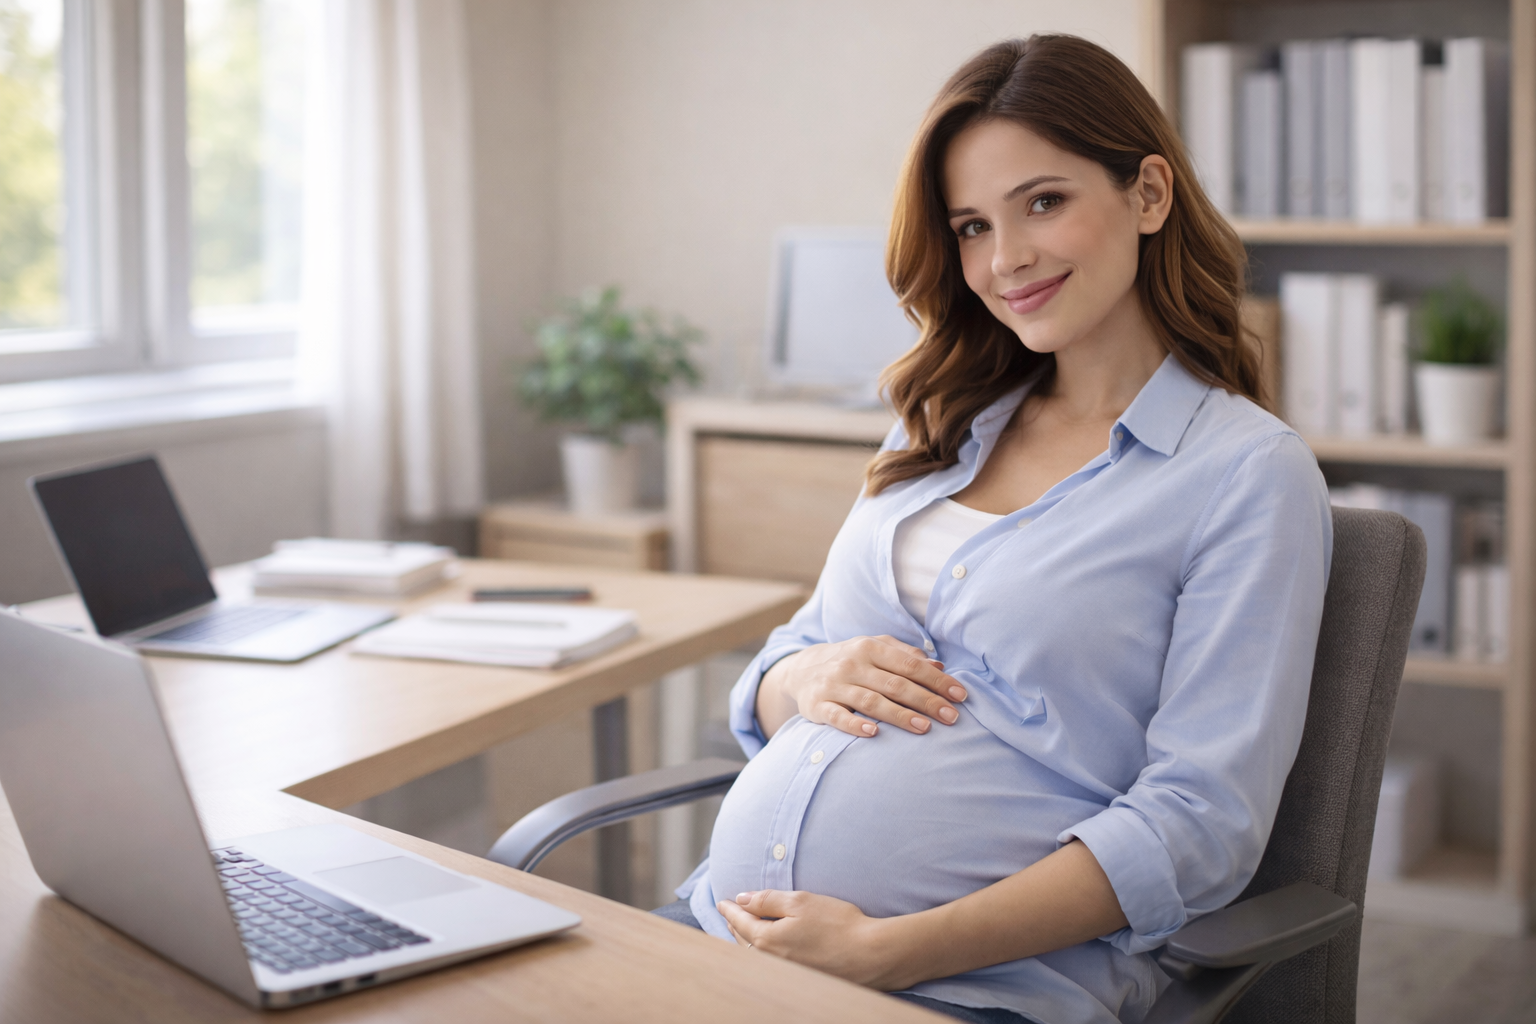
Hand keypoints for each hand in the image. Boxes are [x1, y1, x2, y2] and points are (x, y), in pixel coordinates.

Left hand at [717, 889, 915, 990]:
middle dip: (734, 925)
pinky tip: (767, 946)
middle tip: (729, 913)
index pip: (740, 921)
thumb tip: (742, 899)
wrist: (870, 955)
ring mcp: (784, 974)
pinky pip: (769, 964)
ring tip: (742, 928)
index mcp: (767, 940)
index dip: (730, 909)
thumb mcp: (800, 901)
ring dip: (746, 940)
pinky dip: (761, 952)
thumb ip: (767, 900)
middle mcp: (770, 962)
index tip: (722, 901)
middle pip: (743, 941)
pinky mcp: (798, 979)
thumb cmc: (838, 924)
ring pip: (755, 956)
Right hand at [756, 635, 967, 739]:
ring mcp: (834, 684)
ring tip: (925, 727)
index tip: (960, 695)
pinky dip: (853, 725)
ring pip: (870, 701)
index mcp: (870, 647)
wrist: (802, 669)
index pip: (909, 665)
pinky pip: (837, 716)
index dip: (936, 681)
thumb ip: (906, 655)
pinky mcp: (817, 705)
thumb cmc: (851, 660)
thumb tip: (940, 667)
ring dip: (899, 715)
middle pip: (895, 684)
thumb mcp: (875, 649)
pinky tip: (873, 733)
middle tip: (952, 717)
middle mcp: (852, 663)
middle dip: (926, 701)